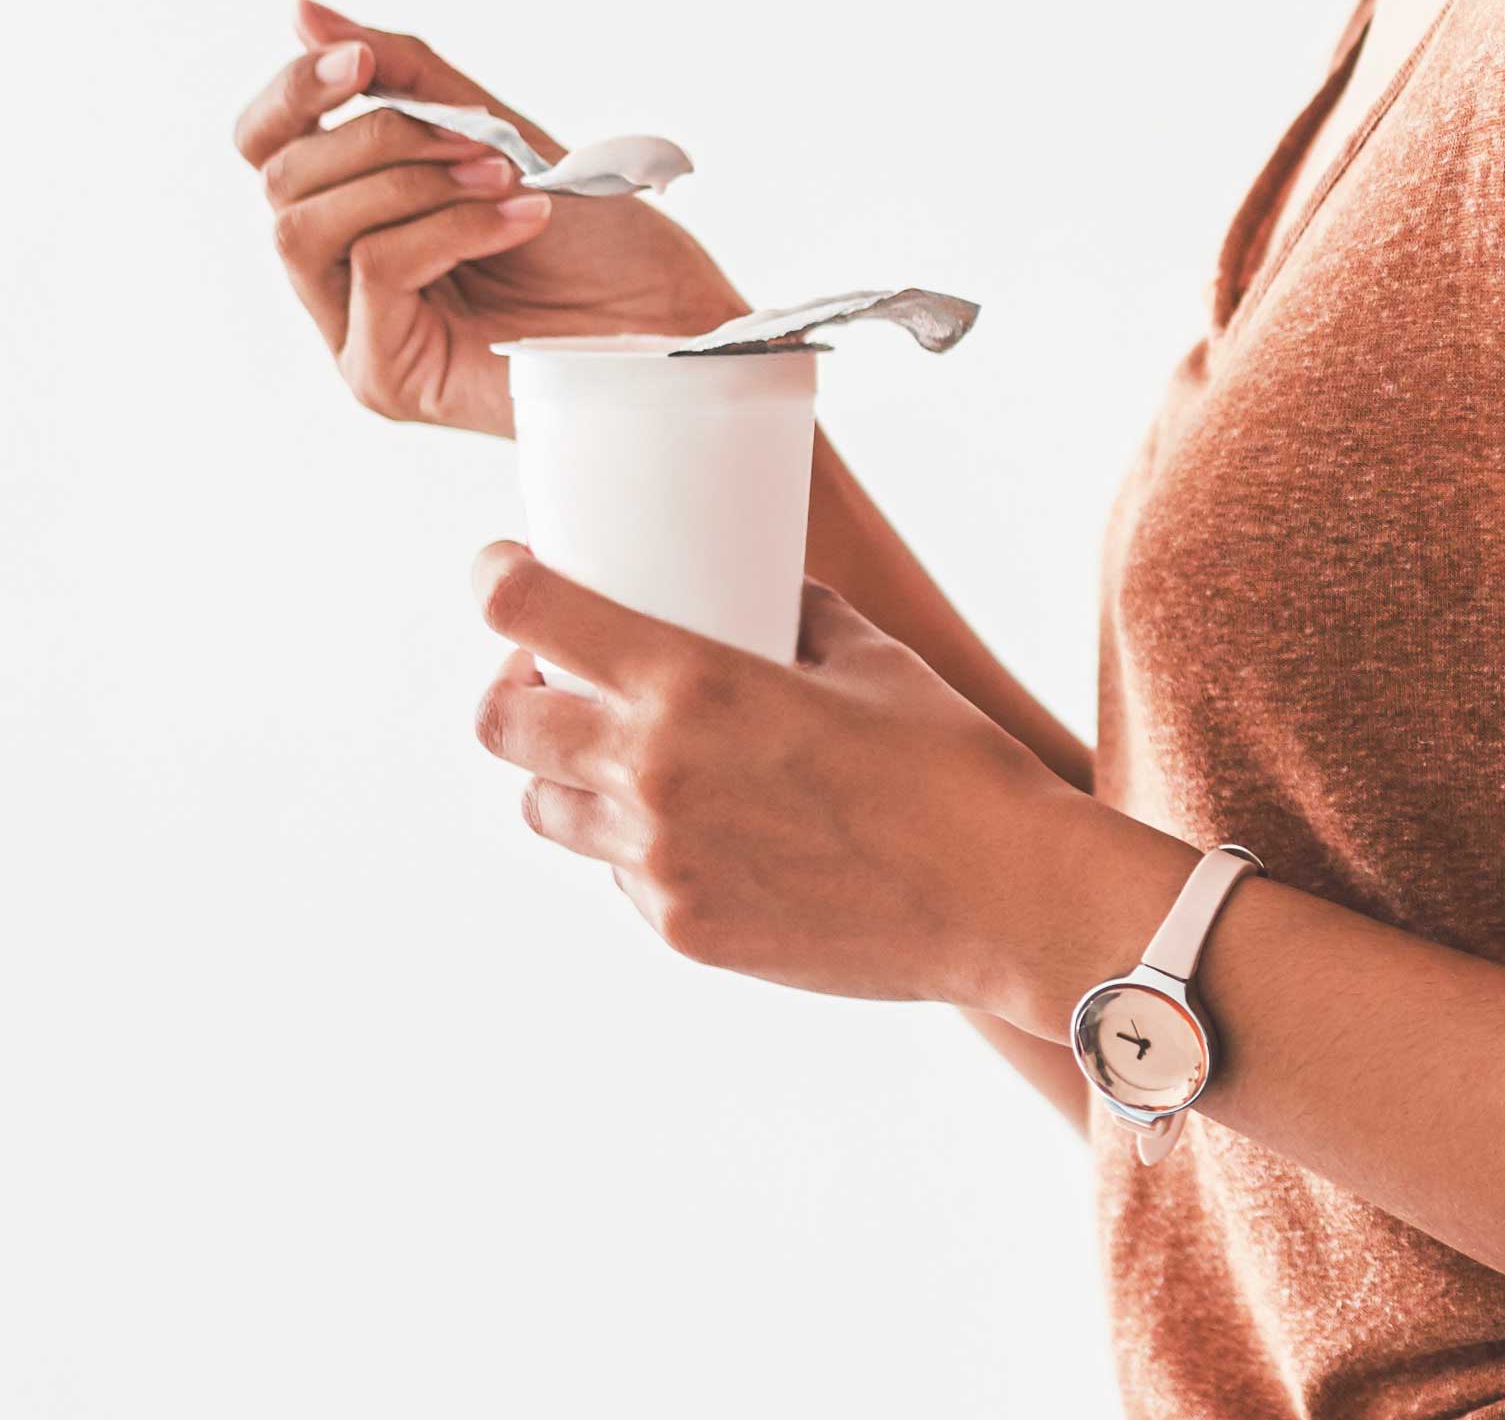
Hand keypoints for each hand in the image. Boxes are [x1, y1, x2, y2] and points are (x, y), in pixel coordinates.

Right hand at [231, 0, 749, 437]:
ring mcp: (352, 333)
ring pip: (304, 227)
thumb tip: (302, 11)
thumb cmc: (596, 236)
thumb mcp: (493, 129)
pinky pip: (374, 267)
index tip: (360, 60)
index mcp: (352, 212)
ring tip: (502, 178)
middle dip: (379, 137)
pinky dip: (449, 227)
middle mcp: (337, 278)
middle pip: (279, 180)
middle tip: (476, 137)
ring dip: (409, 181)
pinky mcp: (382, 378)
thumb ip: (401, 74)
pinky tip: (519, 221)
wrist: (672, 318)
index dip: (291, 93)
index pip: (263, 145)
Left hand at [468, 543, 1117, 1014]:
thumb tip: (762, 597)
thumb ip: (789, 616)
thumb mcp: (866, 654)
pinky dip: (639, 847)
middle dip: (514, 692)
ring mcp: (660, 863)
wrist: (1007, 901)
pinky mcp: (685, 930)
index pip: (525, 612)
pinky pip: (621, 877)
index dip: (498, 580)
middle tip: (555, 681)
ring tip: (625, 762)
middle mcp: (651, 773)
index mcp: (688, 683)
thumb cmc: (950, 765)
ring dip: (566, 777)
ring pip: (547, 811)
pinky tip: (700, 831)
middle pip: (501, 727)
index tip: (502, 573)